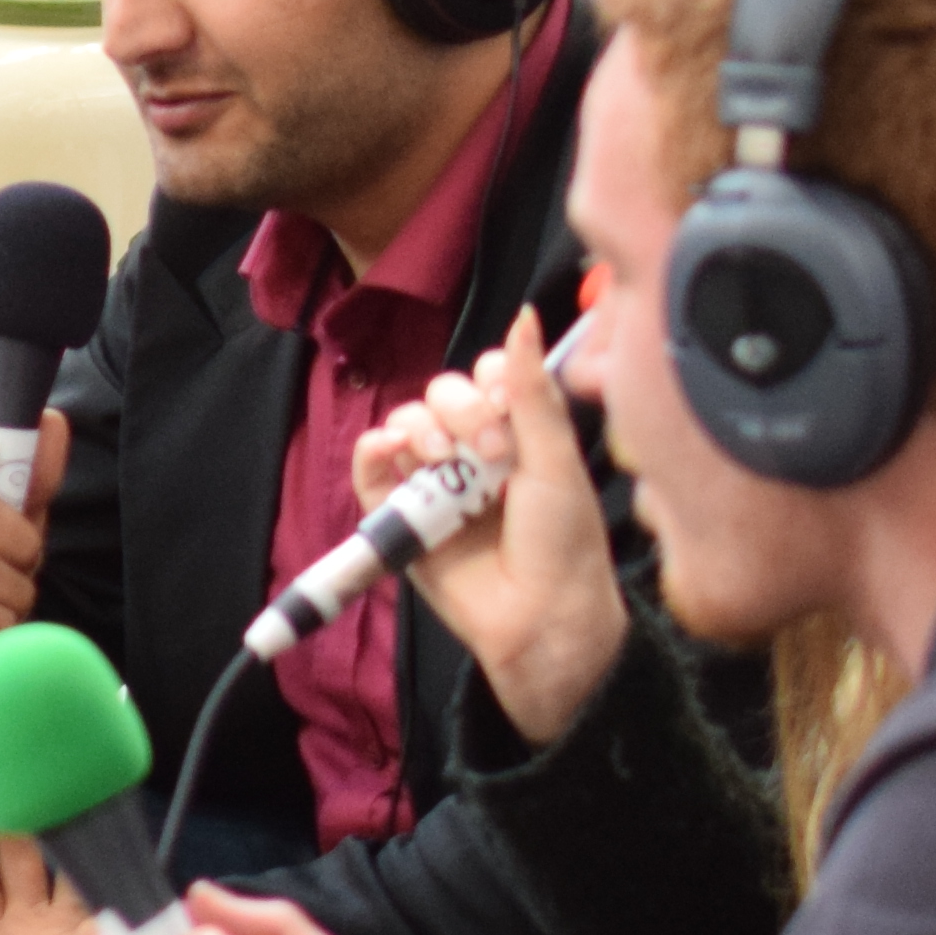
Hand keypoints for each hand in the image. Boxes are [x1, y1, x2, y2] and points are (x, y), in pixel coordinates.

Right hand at [351, 308, 625, 743]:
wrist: (540, 618)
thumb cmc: (564, 543)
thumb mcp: (556, 460)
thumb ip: (533, 391)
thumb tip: (526, 316)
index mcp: (519, 435)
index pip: (487, 377)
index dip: (490, 382)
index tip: (506, 410)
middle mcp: (474, 454)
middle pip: (442, 395)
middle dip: (457, 411)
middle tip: (487, 452)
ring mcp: (436, 484)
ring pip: (405, 423)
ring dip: (416, 426)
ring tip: (436, 457)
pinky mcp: (402, 516)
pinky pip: (371, 469)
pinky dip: (372, 451)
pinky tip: (389, 452)